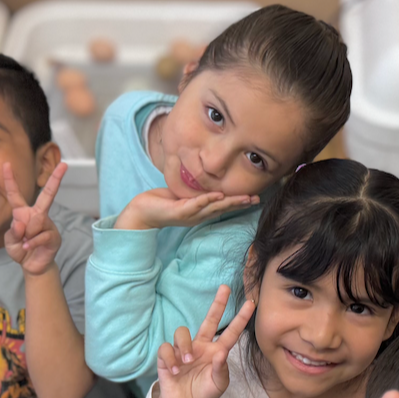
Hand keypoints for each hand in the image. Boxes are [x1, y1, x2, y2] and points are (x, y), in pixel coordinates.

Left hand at [2, 161, 67, 275]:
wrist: (32, 266)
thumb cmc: (20, 250)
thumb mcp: (10, 242)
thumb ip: (13, 232)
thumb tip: (21, 223)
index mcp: (23, 213)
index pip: (15, 194)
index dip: (10, 180)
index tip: (6, 164)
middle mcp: (37, 215)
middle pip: (47, 195)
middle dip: (56, 179)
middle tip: (65, 165)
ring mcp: (47, 224)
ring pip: (36, 221)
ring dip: (26, 235)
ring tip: (25, 243)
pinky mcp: (53, 236)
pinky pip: (41, 235)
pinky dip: (32, 243)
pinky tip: (28, 247)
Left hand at [116, 187, 256, 229]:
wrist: (141, 211)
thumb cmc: (162, 202)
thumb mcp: (182, 195)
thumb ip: (196, 191)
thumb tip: (206, 182)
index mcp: (200, 211)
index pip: (222, 206)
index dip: (238, 202)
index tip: (254, 197)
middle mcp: (197, 215)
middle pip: (223, 208)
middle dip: (240, 203)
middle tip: (256, 199)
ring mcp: (189, 215)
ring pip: (213, 207)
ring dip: (229, 202)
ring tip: (244, 198)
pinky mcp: (179, 212)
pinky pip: (196, 204)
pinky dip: (207, 200)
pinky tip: (218, 196)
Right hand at [152, 285, 255, 397]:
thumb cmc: (204, 393)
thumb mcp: (218, 385)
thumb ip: (220, 370)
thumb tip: (221, 352)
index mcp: (216, 351)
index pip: (231, 332)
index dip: (240, 318)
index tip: (251, 303)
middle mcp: (201, 346)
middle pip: (209, 320)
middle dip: (217, 304)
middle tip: (225, 288)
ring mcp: (183, 350)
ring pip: (182, 332)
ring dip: (184, 346)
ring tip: (187, 362)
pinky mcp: (167, 357)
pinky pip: (166, 348)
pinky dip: (170, 359)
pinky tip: (175, 371)